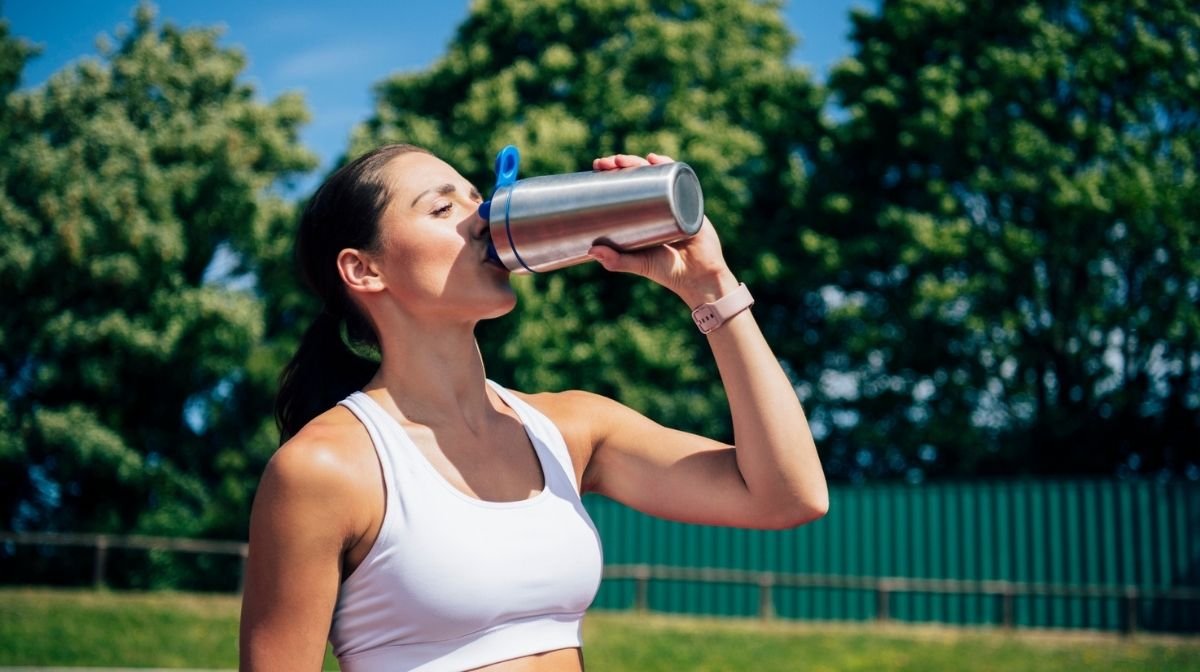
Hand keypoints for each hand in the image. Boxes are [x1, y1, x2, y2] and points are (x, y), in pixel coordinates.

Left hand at [588, 153, 738, 306]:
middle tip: (606, 163)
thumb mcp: (639, 264)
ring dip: (640, 162)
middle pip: (639, 177)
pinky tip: (655, 160)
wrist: (700, 277)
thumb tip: (592, 251)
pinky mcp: (690, 202)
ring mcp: (675, 201)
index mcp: (643, 214)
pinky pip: (679, 180)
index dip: (612, 175)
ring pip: (657, 175)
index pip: (626, 187)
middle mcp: (659, 204)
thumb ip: (617, 261)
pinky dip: (668, 167)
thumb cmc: (668, 272)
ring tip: (624, 161)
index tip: (598, 166)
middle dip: (622, 164)